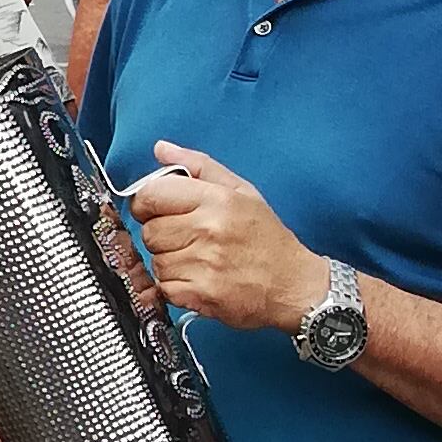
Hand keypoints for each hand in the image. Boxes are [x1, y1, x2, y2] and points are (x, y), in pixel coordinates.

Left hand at [126, 140, 321, 332]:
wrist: (294, 284)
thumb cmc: (266, 237)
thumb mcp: (240, 190)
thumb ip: (197, 166)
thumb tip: (161, 148)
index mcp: (216, 199)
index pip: (151, 195)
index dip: (147, 204)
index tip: (157, 211)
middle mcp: (208, 229)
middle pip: (149, 231)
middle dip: (162, 236)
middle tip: (189, 240)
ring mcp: (205, 263)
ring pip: (156, 261)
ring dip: (170, 263)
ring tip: (199, 260)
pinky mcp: (202, 293)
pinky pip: (165, 287)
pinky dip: (176, 287)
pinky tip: (199, 279)